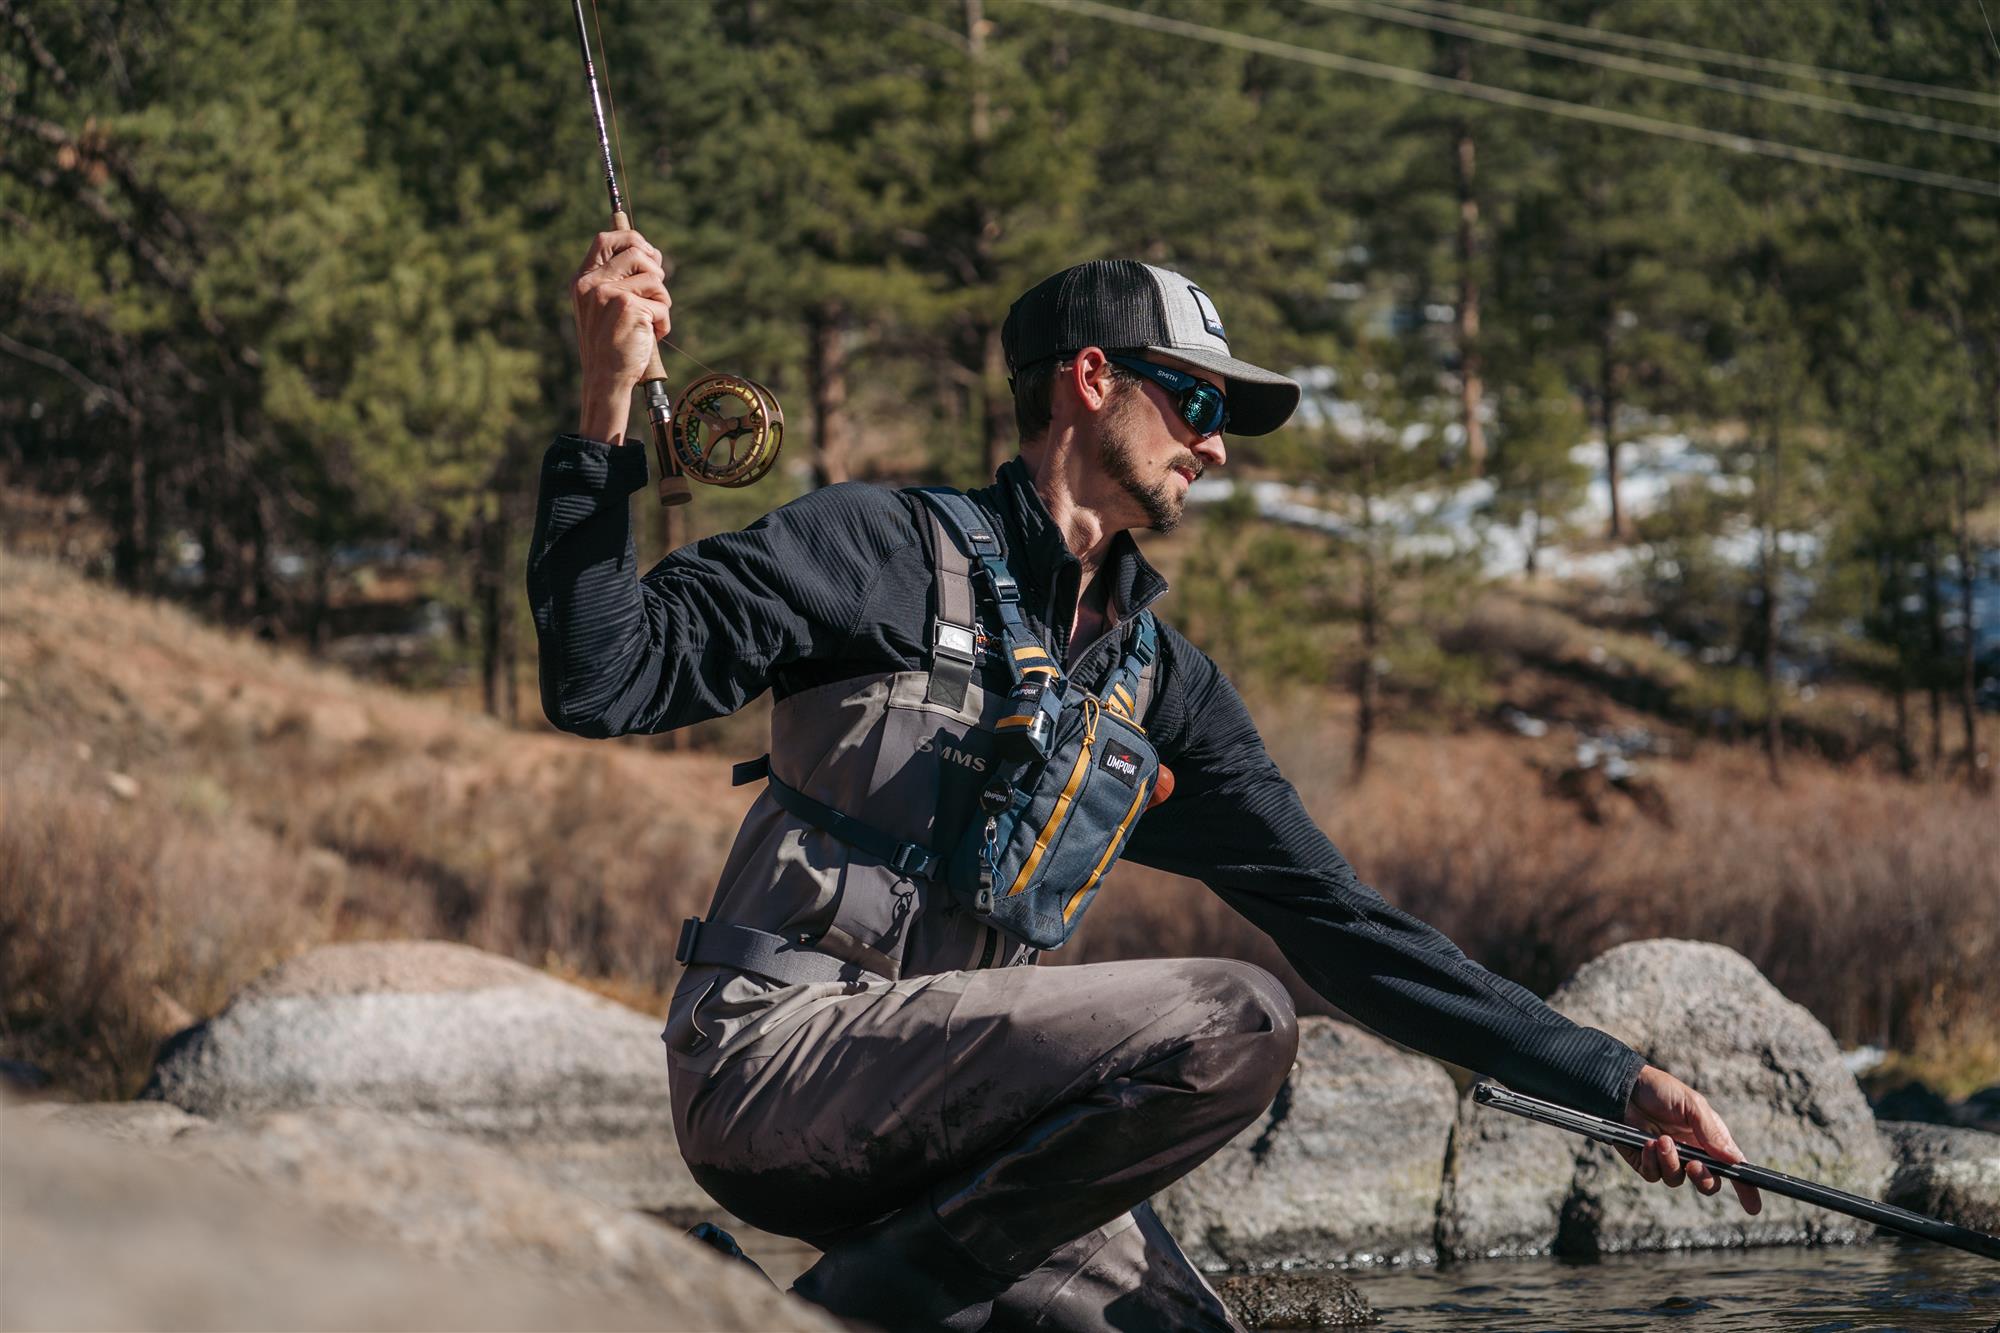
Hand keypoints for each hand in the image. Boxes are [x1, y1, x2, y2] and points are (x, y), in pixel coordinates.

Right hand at [569, 228, 671, 441]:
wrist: (605, 378)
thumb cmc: (611, 344)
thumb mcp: (605, 306)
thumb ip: (619, 279)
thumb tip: (650, 251)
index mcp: (582, 280)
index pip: (606, 239)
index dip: (632, 238)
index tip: (648, 254)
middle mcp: (591, 283)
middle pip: (637, 251)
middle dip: (655, 270)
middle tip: (655, 294)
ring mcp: (608, 294)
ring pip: (654, 277)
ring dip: (662, 299)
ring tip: (650, 320)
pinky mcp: (628, 307)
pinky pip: (662, 303)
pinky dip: (664, 321)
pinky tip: (650, 335)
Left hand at [1620, 1064, 1761, 1214]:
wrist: (1624, 1086)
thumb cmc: (1661, 1091)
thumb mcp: (1692, 1105)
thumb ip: (1712, 1133)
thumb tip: (1735, 1160)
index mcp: (1709, 1140)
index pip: (1732, 1169)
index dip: (1745, 1189)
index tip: (1753, 1206)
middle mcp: (1691, 1153)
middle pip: (1708, 1183)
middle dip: (1704, 1179)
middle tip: (1694, 1165)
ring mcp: (1668, 1159)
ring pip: (1677, 1180)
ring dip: (1671, 1163)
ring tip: (1661, 1140)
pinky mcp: (1645, 1161)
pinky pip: (1653, 1175)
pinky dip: (1651, 1162)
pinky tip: (1646, 1144)